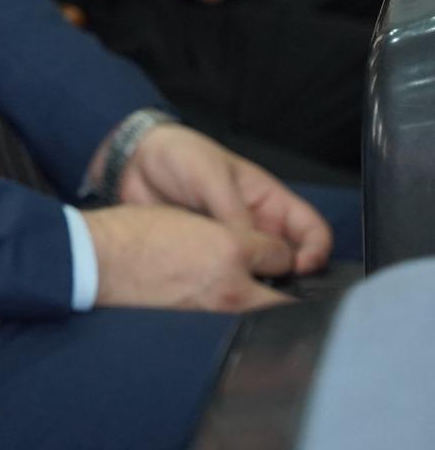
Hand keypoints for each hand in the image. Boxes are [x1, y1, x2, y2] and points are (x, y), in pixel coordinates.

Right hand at [82, 203, 291, 310]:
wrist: (97, 260)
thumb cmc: (135, 234)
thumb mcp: (189, 218)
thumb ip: (230, 235)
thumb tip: (253, 248)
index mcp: (231, 249)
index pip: (282, 255)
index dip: (283, 252)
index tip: (279, 255)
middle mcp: (231, 286)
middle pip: (285, 298)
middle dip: (289, 292)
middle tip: (283, 285)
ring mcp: (216, 312)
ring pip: (263, 315)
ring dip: (266, 307)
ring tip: (257, 295)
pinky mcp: (199, 327)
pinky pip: (235, 324)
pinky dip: (240, 317)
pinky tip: (226, 305)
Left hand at [114, 124, 332, 275]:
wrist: (133, 162)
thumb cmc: (178, 155)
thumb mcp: (210, 176)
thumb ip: (232, 211)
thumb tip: (253, 249)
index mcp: (269, 201)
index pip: (312, 231)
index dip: (316, 251)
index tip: (301, 268)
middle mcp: (257, 226)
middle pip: (291, 260)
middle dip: (290, 278)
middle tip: (272, 292)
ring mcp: (232, 243)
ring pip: (259, 273)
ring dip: (257, 285)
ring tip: (244, 295)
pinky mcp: (207, 255)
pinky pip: (226, 276)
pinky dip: (227, 285)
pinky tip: (216, 293)